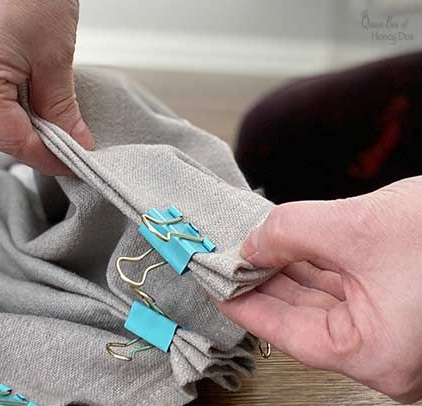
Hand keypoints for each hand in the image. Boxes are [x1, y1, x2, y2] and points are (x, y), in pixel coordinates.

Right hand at [0, 0, 93, 174]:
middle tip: (68, 148)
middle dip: (33, 146)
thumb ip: (62, 107)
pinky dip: (6, 109)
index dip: (48, 158)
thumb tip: (75, 140)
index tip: (74, 163)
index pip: (13, 140)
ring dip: (19, 129)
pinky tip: (29, 106)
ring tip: (53, 127)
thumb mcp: (54, 55)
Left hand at [216, 176, 421, 402]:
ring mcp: (393, 329)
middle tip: (227, 262)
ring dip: (285, 272)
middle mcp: (384, 349)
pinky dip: (311, 267)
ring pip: (320, 300)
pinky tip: (285, 249)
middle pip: (300, 316)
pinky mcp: (399, 304)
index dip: (244, 305)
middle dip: (261, 284)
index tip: (216, 287)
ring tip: (250, 250)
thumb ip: (292, 232)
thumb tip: (252, 242)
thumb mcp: (358, 227)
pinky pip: (342, 288)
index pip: (286, 332)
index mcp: (375, 353)